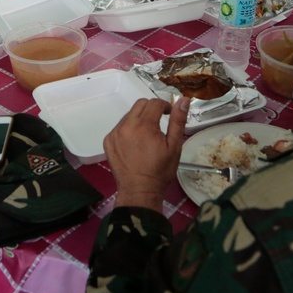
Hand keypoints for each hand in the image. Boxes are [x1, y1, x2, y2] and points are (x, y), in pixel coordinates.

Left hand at [105, 97, 188, 212]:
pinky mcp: (108, 141)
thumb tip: (183, 100)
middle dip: (152, 109)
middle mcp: (126, 126)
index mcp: (144, 125)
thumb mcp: (174, 146)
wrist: (139, 191)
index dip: (165, 105)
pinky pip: (119, 127)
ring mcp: (115, 133)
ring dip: (139, 119)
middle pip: (140, 105)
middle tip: (159, 122)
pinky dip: (128, 129)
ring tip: (147, 135)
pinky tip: (135, 143)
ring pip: (129, 115)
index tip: (169, 113)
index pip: (154, 103)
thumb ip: (178, 121)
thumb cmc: (160, 171)